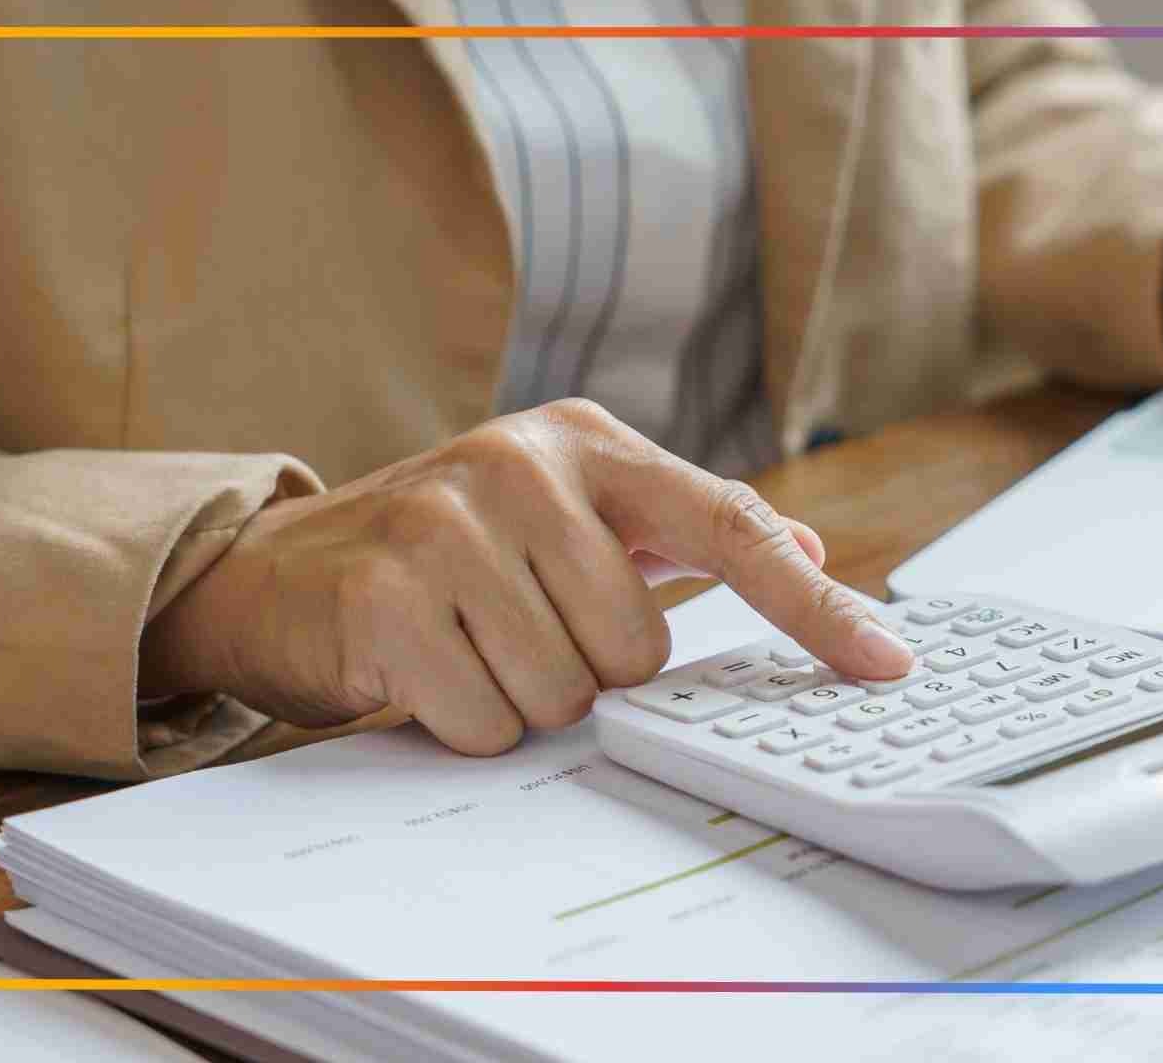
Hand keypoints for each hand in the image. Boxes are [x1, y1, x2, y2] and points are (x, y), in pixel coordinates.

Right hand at [139, 399, 914, 754]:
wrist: (276, 571)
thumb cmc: (445, 551)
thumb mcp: (565, 517)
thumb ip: (681, 532)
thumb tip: (806, 549)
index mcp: (587, 442)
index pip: (730, 526)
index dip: (814, 605)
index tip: (887, 662)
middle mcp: (523, 464)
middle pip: (637, 648)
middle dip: (584, 670)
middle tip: (516, 632)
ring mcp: (450, 522)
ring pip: (565, 691)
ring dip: (520, 699)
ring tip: (465, 645)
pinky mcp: (389, 592)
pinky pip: (486, 719)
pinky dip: (462, 721)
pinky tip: (422, 669)